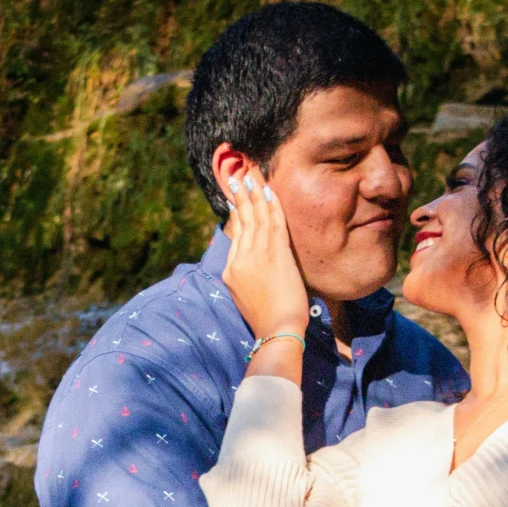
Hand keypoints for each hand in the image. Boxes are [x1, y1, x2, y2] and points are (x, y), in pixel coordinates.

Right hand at [220, 170, 310, 342]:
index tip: (237, 198)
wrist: (277, 331)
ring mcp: (257, 255)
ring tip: (251, 175)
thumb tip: (251, 263)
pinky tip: (268, 191)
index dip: (237, 214)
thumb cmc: (267, 320)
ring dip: (254, 193)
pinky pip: (273, 222)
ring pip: (256, 217)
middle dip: (241, 196)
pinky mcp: (275, 254)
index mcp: (230, 270)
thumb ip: (246, 276)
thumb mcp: (245, 297)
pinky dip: (271, 205)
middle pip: (242, 221)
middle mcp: (240, 259)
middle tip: (237, 177)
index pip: (235, 235)